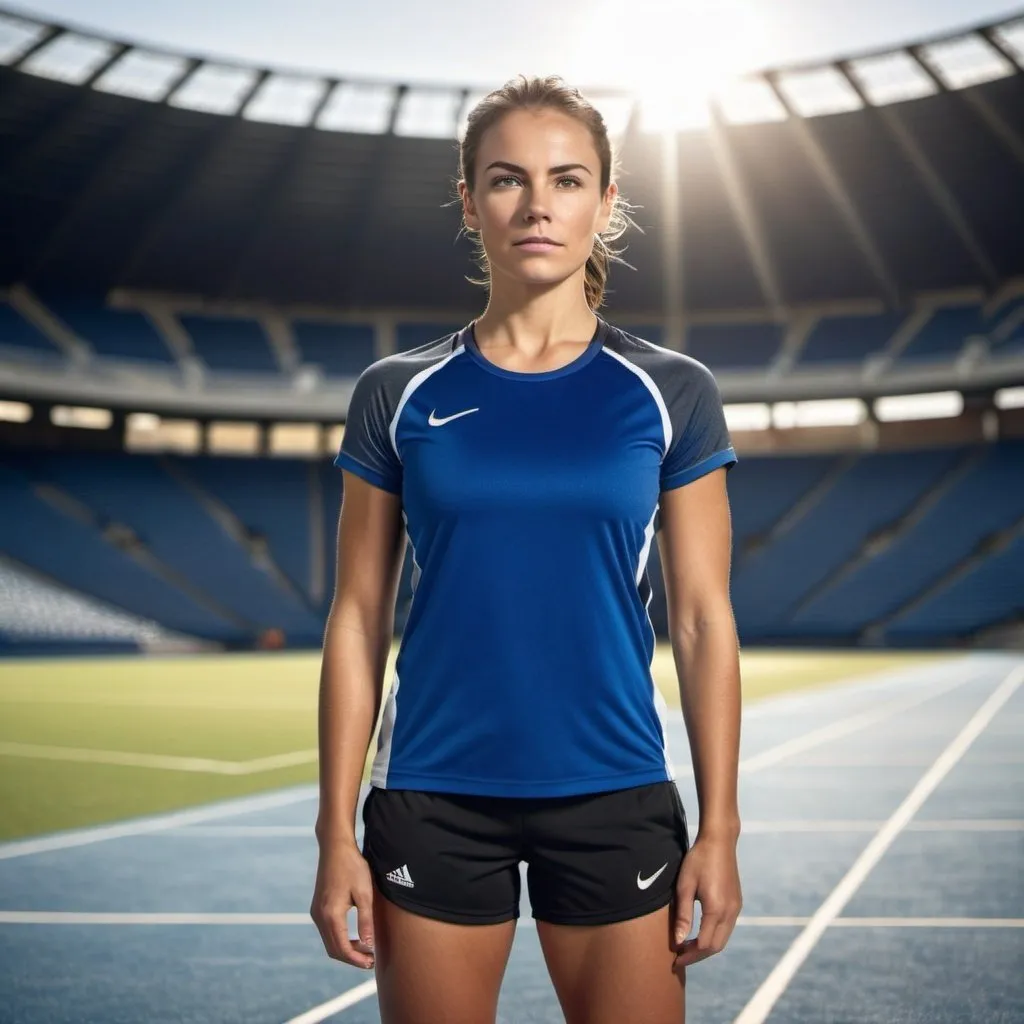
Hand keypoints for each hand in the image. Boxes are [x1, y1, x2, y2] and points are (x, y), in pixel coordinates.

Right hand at [310, 840, 376, 968]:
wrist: (335, 847)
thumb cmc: (352, 867)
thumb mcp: (364, 893)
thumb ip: (366, 921)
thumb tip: (369, 945)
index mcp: (331, 914)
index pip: (342, 948)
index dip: (356, 959)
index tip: (371, 963)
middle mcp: (319, 916)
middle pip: (334, 949)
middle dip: (351, 958)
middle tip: (370, 960)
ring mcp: (316, 912)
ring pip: (329, 942)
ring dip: (346, 949)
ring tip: (365, 950)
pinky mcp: (317, 908)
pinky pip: (327, 932)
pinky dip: (340, 939)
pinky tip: (355, 937)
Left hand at [672, 833, 741, 968]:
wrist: (719, 841)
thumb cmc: (698, 860)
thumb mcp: (684, 886)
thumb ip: (683, 915)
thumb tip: (678, 941)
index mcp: (716, 910)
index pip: (704, 945)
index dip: (690, 955)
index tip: (675, 958)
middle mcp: (730, 913)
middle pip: (716, 947)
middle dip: (698, 955)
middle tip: (679, 956)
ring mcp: (736, 908)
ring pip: (723, 939)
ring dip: (706, 947)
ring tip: (687, 946)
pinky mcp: (737, 903)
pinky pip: (726, 928)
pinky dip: (714, 936)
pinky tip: (700, 932)